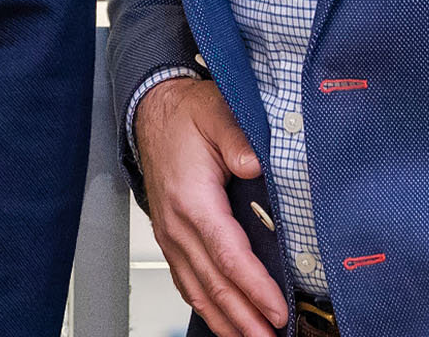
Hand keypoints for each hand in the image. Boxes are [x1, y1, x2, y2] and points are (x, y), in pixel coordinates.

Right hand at [133, 76, 284, 336]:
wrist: (151, 113)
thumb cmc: (185, 116)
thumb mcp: (215, 113)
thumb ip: (236, 138)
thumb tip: (255, 164)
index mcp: (192, 200)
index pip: (228, 255)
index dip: (254, 287)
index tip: (278, 309)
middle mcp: (178, 225)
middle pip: (214, 284)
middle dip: (245, 318)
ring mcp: (172, 236)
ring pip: (199, 291)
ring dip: (227, 321)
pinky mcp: (172, 239)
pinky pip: (188, 283)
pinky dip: (208, 308)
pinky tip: (226, 321)